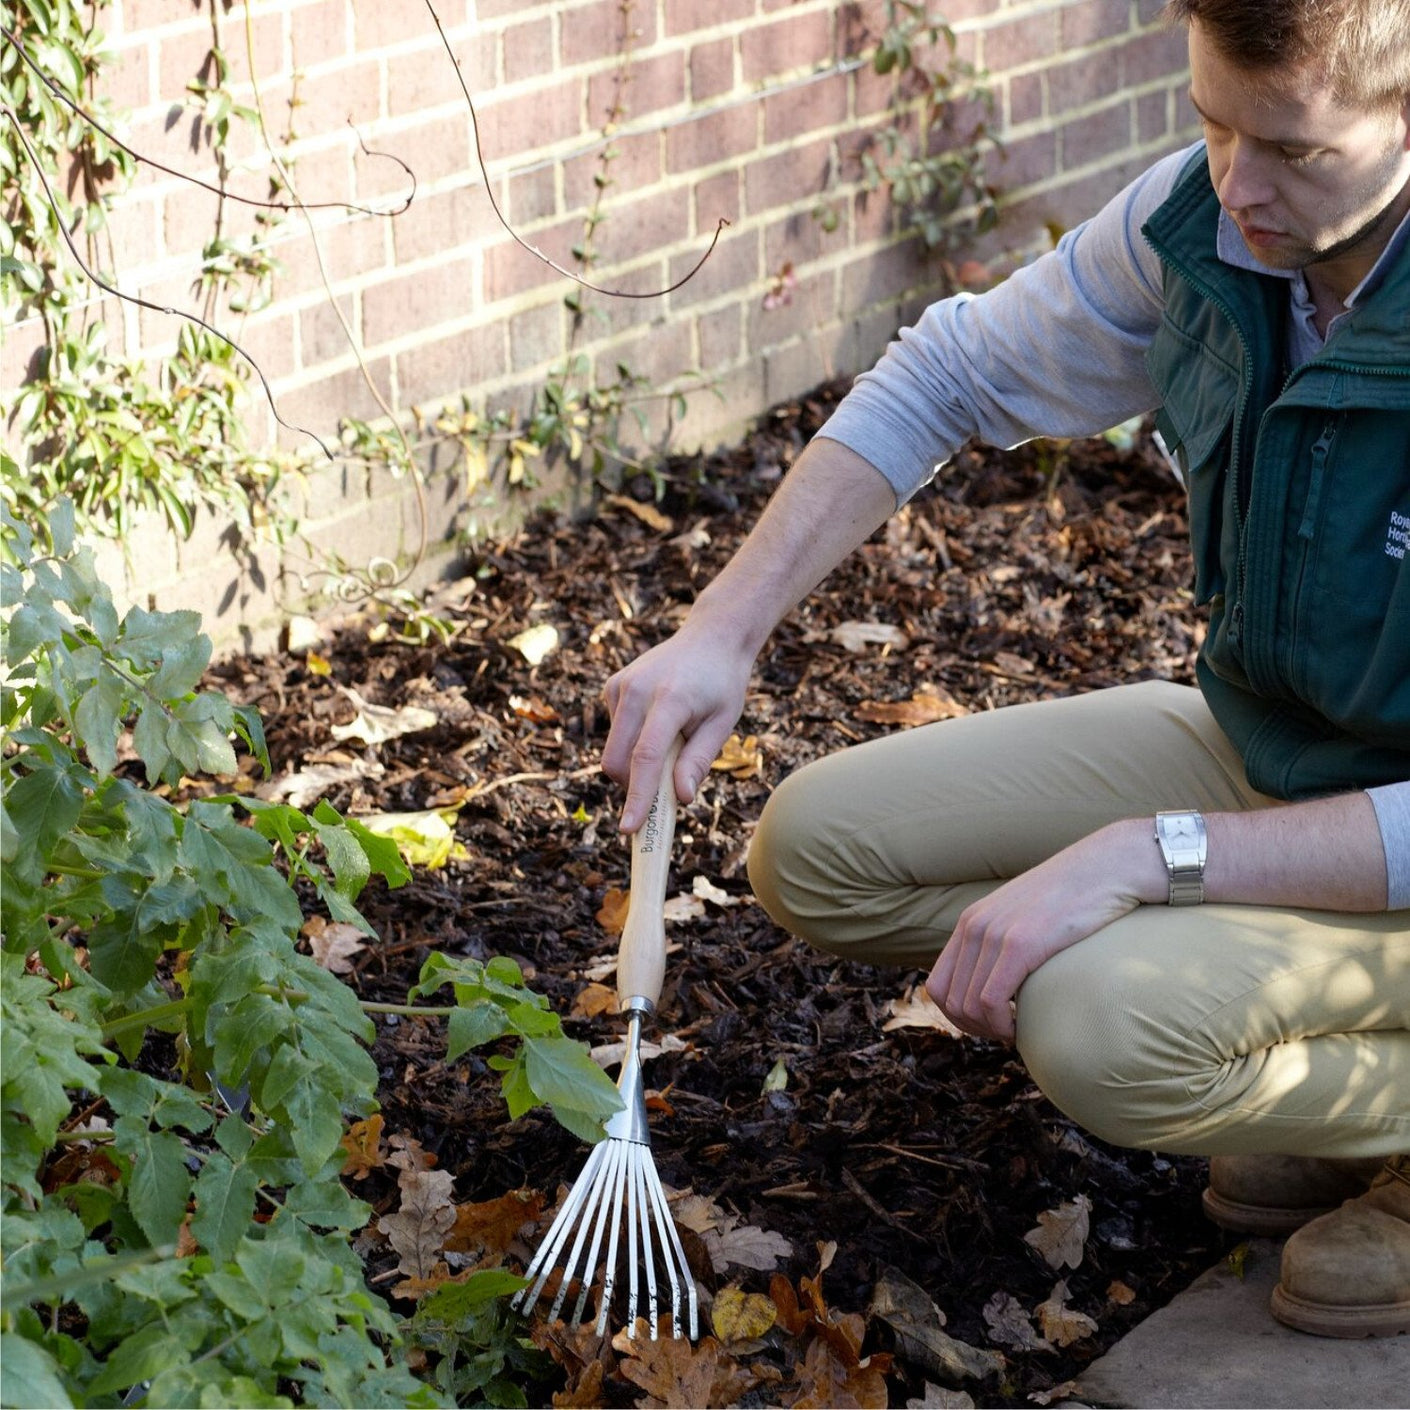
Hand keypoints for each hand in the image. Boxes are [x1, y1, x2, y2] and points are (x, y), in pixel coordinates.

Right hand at [602, 619, 753, 832]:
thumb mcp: (723, 723)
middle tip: (665, 793)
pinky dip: (633, 743)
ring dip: (636, 764)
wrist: (710, 636)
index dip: (637, 797)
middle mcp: (636, 690)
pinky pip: (616, 733)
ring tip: (673, 743)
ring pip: (614, 751)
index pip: (645, 757)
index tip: (629, 828)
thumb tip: (680, 798)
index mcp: (670, 699)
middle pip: (617, 761)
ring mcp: (620, 686)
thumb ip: (699, 760)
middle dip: (634, 787)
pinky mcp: (612, 687)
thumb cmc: (722, 682)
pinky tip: (660, 724)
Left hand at [925, 820, 1164, 1042]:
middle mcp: (974, 926)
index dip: (957, 1017)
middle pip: (949, 1001)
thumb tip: (1001, 982)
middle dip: (974, 1029)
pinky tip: (1022, 1027)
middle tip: (1007, 1033)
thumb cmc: (1076, 897)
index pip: (937, 985)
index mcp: (971, 921)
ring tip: (1017, 1031)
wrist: (1108, 866)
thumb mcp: (1027, 917)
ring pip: (968, 1006)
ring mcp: (994, 934)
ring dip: (990, 1030)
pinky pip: (991, 1001)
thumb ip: (1007, 942)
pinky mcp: (1020, 944)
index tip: (990, 1025)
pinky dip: (1002, 1025)